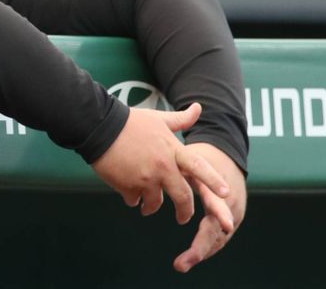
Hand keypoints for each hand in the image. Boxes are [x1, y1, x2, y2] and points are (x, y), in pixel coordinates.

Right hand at [91, 103, 232, 231]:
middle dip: (184, 211)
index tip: (227, 194)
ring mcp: (145, 178)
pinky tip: (129, 195)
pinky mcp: (128, 186)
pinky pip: (134, 200)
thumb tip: (199, 108)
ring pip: (155, 203)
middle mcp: (162, 166)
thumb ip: (181, 119)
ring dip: (151, 206)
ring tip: (146, 207)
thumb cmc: (129, 121)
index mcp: (172, 150)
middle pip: (182, 196)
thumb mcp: (158, 118)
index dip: (213, 181)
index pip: (199, 167)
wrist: (99, 127)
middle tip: (182, 217)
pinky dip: (133, 199)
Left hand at [174, 142, 246, 272]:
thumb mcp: (189, 158)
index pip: (212, 209)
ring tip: (181, 264)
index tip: (188, 244)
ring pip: (218, 237)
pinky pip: (219, 236)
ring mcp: (233, 212)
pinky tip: (192, 256)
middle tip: (180, 264)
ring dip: (201, 251)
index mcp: (216, 186)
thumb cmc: (201, 155)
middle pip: (216, 230)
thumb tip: (150, 178)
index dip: (203, 225)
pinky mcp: (232, 218)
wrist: (227, 155)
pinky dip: (206, 246)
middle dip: (199, 249)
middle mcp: (228, 202)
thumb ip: (174, 169)